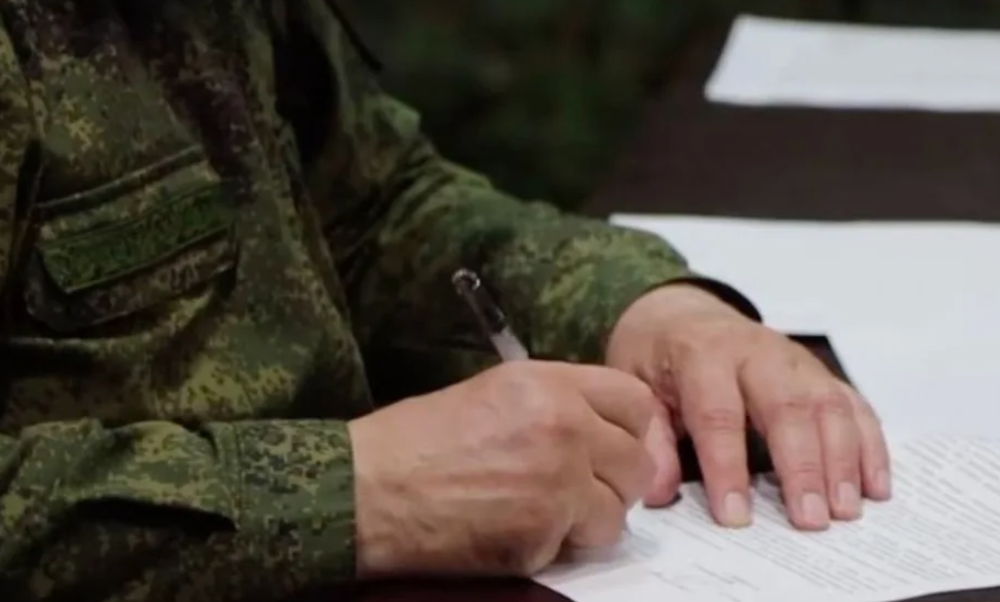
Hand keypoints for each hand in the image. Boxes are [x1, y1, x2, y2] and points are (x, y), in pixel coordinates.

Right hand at [347, 361, 656, 576]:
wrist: (369, 488)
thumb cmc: (416, 440)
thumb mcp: (492, 392)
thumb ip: (556, 402)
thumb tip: (601, 428)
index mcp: (548, 384)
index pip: (635, 401)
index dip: (629, 428)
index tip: (614, 444)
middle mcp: (562, 428)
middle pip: (636, 463)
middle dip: (614, 481)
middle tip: (580, 488)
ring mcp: (556, 485)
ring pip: (617, 513)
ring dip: (589, 520)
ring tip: (545, 513)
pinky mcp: (541, 535)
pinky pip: (578, 547)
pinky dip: (554, 546)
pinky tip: (515, 530)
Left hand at [606, 283, 890, 530]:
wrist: (681, 314)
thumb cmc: (658, 356)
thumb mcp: (634, 384)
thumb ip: (651, 436)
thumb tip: (658, 492)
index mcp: (702, 354)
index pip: (718, 413)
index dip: (728, 467)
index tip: (736, 516)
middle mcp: (756, 352)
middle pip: (787, 408)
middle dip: (802, 468)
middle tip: (811, 521)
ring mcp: (795, 360)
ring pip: (829, 406)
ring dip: (843, 462)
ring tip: (846, 512)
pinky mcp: (819, 373)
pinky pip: (853, 405)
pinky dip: (870, 447)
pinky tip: (876, 488)